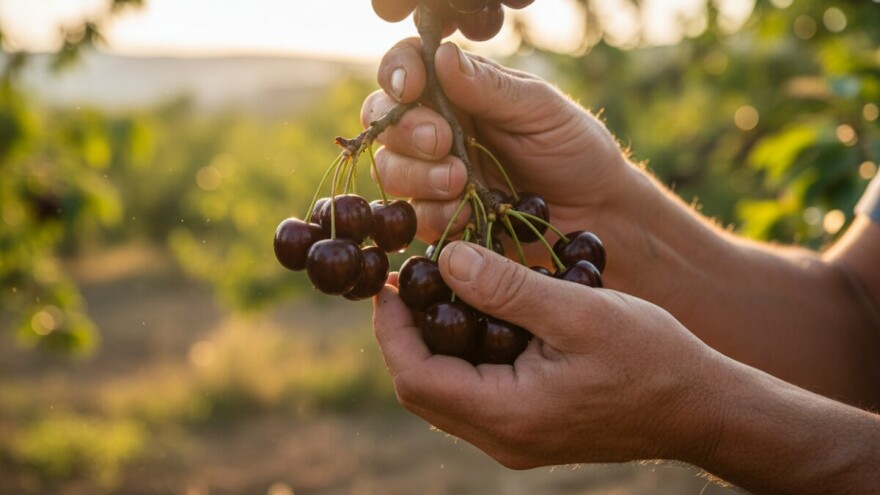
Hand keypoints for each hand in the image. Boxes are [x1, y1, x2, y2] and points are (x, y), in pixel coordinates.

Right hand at [360, 40, 632, 265]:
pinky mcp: (445, 221)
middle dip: (406, 131)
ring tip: (461, 181)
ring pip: (391, 171)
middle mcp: (438, 132)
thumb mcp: (539, 110)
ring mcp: (436, 178)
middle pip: (386, 124)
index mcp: (458, 93)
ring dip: (418, 175)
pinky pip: (416, 218)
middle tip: (442, 141)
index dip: (398, 73)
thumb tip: (439, 55)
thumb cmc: (575, 150)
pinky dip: (437, 215)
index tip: (410, 86)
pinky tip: (468, 214)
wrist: (599, 213)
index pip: (407, 71)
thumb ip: (490, 88)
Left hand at [373, 241, 722, 467]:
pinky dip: (463, 357)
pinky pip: (475, 397)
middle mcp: (503, 439)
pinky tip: (477, 317)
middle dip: (405, 335)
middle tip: (409, 283)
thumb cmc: (651, 357)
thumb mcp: (578, 312)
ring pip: (445, 396)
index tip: (388, 282)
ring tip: (438, 292)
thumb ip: (508, 288)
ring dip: (432, 345)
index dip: (392, 329)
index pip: (416, 378)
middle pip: (422, 391)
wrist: (702, 406)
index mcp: (508, 415)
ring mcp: (516, 440)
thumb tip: (446, 259)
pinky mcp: (530, 430)